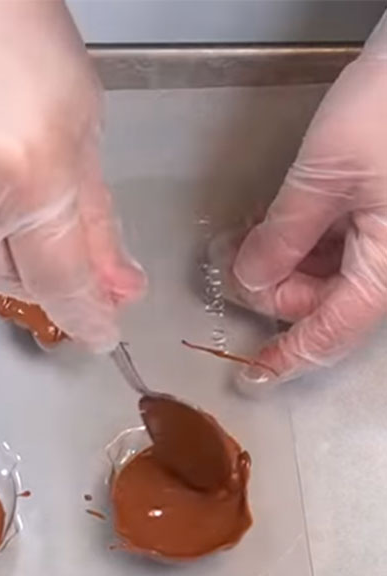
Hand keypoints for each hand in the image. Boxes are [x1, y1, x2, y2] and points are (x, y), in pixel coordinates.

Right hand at [0, 0, 144, 351]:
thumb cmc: (19, 36)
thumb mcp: (81, 124)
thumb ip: (96, 218)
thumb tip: (116, 285)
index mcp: (31, 177)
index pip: (60, 280)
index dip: (84, 314)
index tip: (100, 334)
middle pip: (10, 279)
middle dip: (37, 268)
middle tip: (45, 228)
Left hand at [229, 14, 386, 390]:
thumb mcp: (325, 177)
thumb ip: (283, 236)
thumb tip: (249, 281)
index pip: (332, 331)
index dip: (289, 356)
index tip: (252, 375)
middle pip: (321, 301)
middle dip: (270, 286)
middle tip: (227, 259)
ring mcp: (386, 237)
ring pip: (324, 274)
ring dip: (278, 262)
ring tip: (241, 238)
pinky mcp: (381, 213)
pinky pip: (334, 245)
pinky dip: (297, 241)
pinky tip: (270, 225)